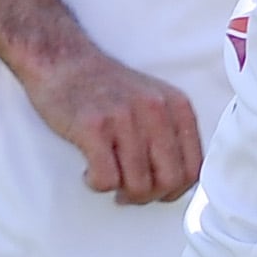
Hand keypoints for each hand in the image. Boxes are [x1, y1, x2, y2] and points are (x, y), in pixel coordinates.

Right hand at [25, 43, 205, 203]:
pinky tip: (89, 171)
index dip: (176, 190)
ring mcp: (125, 118)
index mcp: (178, 106)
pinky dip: (97, 184)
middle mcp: (157, 110)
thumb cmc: (107, 89)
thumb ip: (171, 134)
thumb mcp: (154, 100)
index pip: (194, 168)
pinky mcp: (93, 127)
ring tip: (107, 179)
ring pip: (138, 185)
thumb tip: (179, 184)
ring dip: (122, 194)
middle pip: (169, 181)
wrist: (62, 59)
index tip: (156, 191)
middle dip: (149, 197)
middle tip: (129, 192)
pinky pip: (106, 179)